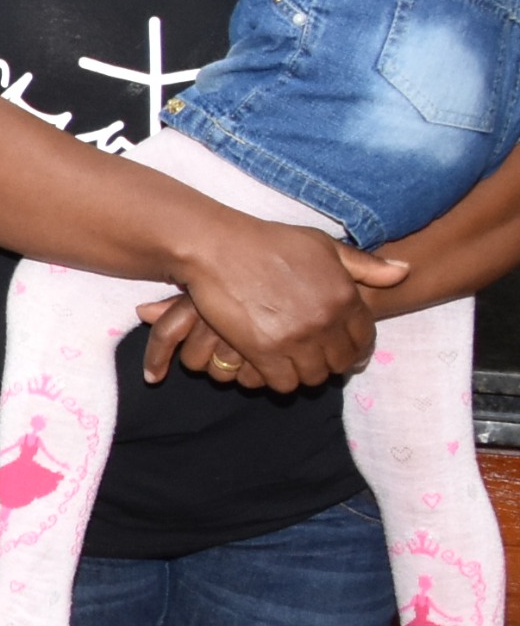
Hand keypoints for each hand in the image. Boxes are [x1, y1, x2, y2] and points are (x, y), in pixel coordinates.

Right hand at [174, 214, 399, 389]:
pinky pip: (284, 383)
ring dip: (304, 372)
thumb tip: (405, 271)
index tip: (344, 353)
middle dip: (329, 362)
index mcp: (344, 295)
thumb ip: (364, 264)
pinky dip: (279, 379)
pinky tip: (270, 365)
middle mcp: (325, 320)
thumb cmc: (270, 243)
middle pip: (340, 362)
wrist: (219, 248)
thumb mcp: (323, 245)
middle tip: (313, 357)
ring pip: (313, 377)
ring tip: (291, 362)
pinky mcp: (264, 351)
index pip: (364, 339)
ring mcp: (296, 337)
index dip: (356, 349)